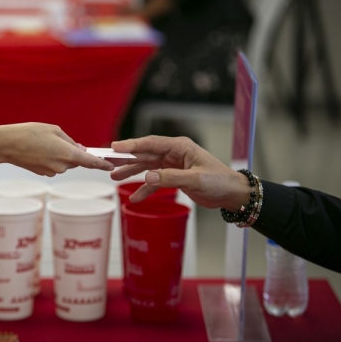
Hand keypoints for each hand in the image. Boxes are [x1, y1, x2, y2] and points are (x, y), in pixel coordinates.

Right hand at [0, 123, 114, 176]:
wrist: (7, 145)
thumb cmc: (30, 133)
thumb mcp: (54, 130)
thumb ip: (70, 141)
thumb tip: (79, 149)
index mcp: (68, 154)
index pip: (91, 162)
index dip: (103, 164)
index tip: (111, 166)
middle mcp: (62, 166)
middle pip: (76, 161)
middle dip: (74, 152)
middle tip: (61, 140)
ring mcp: (52, 171)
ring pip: (64, 163)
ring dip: (60, 154)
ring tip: (44, 142)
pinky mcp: (43, 173)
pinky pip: (54, 165)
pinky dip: (51, 158)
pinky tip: (39, 149)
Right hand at [110, 136, 248, 210]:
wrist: (231, 194)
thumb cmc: (219, 181)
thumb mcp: (195, 179)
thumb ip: (170, 178)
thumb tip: (148, 177)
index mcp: (180, 147)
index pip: (151, 143)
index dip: (132, 145)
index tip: (115, 147)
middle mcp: (174, 154)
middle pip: (145, 154)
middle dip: (127, 159)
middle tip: (109, 162)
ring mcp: (172, 165)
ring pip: (147, 167)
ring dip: (132, 173)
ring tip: (115, 177)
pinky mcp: (173, 177)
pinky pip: (154, 182)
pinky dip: (145, 189)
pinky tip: (135, 198)